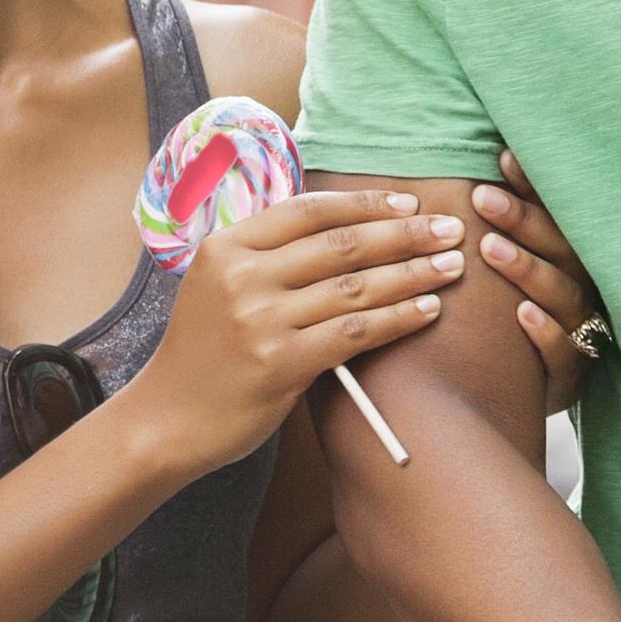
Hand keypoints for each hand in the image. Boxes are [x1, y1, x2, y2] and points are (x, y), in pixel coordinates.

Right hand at [123, 188, 472, 475]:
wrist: (167, 419)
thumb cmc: (205, 352)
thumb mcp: (219, 286)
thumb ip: (269, 256)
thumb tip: (345, 227)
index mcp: (226, 246)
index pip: (309, 210)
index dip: (365, 203)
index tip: (409, 202)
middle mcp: (242, 276)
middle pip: (341, 244)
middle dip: (405, 234)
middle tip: (450, 228)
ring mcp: (261, 320)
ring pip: (356, 287)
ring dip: (413, 274)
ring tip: (453, 266)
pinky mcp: (281, 364)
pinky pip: (355, 332)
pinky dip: (398, 318)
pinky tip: (429, 309)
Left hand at [470, 153, 609, 412]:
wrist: (528, 399)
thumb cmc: (520, 321)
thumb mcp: (524, 268)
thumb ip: (510, 223)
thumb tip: (485, 159)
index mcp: (575, 261)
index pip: (557, 215)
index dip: (533, 187)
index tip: (502, 158)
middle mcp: (586, 290)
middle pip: (560, 249)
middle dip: (523, 221)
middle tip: (482, 197)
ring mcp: (582, 333)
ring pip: (563, 296)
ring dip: (528, 270)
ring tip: (490, 248)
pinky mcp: (571, 376)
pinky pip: (565, 353)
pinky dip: (546, 333)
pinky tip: (522, 313)